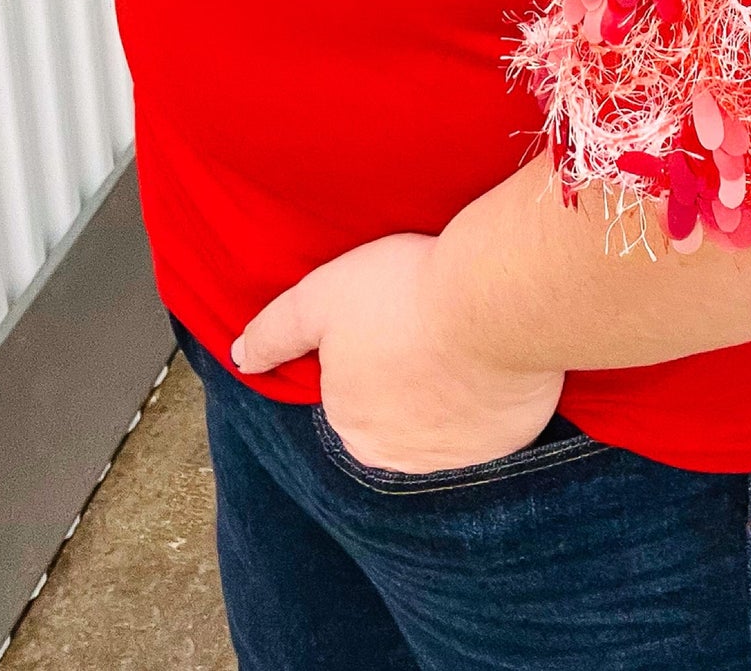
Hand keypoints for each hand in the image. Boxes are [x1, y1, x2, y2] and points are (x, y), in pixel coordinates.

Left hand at [230, 232, 565, 473]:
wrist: (492, 299)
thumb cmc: (403, 292)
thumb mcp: (320, 297)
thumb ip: (274, 332)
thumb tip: (241, 357)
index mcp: (352, 429)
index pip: (353, 394)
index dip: (372, 350)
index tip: (393, 317)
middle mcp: (400, 458)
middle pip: (399, 414)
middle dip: (410, 378)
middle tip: (428, 326)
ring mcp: (459, 456)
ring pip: (449, 420)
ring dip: (453, 388)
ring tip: (464, 337)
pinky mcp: (509, 442)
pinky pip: (497, 420)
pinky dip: (496, 395)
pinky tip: (496, 354)